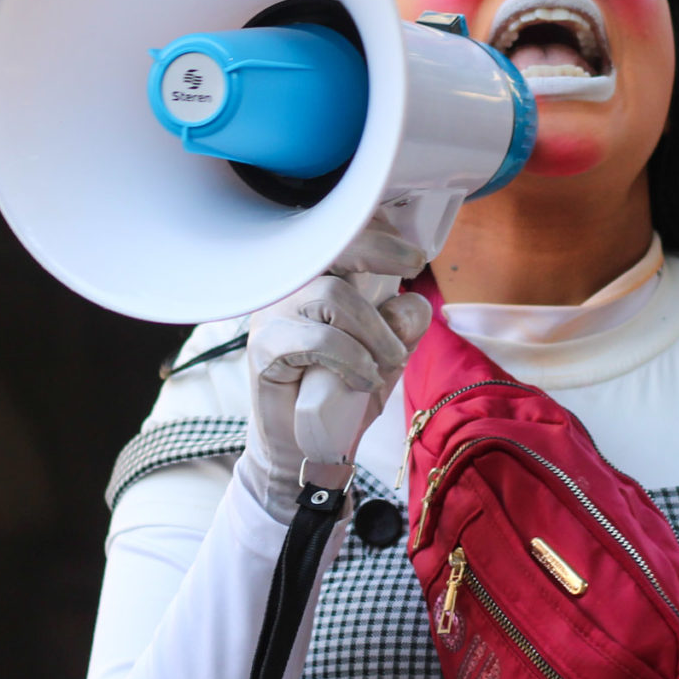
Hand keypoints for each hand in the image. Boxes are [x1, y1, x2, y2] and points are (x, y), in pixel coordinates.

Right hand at [234, 225, 431, 519]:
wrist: (306, 446)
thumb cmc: (344, 391)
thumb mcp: (387, 353)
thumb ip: (402, 323)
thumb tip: (412, 301)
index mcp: (316, 276)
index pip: (340, 234)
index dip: (377, 232)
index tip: (414, 254)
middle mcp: (289, 284)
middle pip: (334, 248)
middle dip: (380, 252)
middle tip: (414, 267)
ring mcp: (272, 311)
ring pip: (333, 295)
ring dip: (375, 330)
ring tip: (390, 360)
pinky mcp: (265, 346)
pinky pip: (319, 339)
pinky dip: (352, 358)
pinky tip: (362, 379)